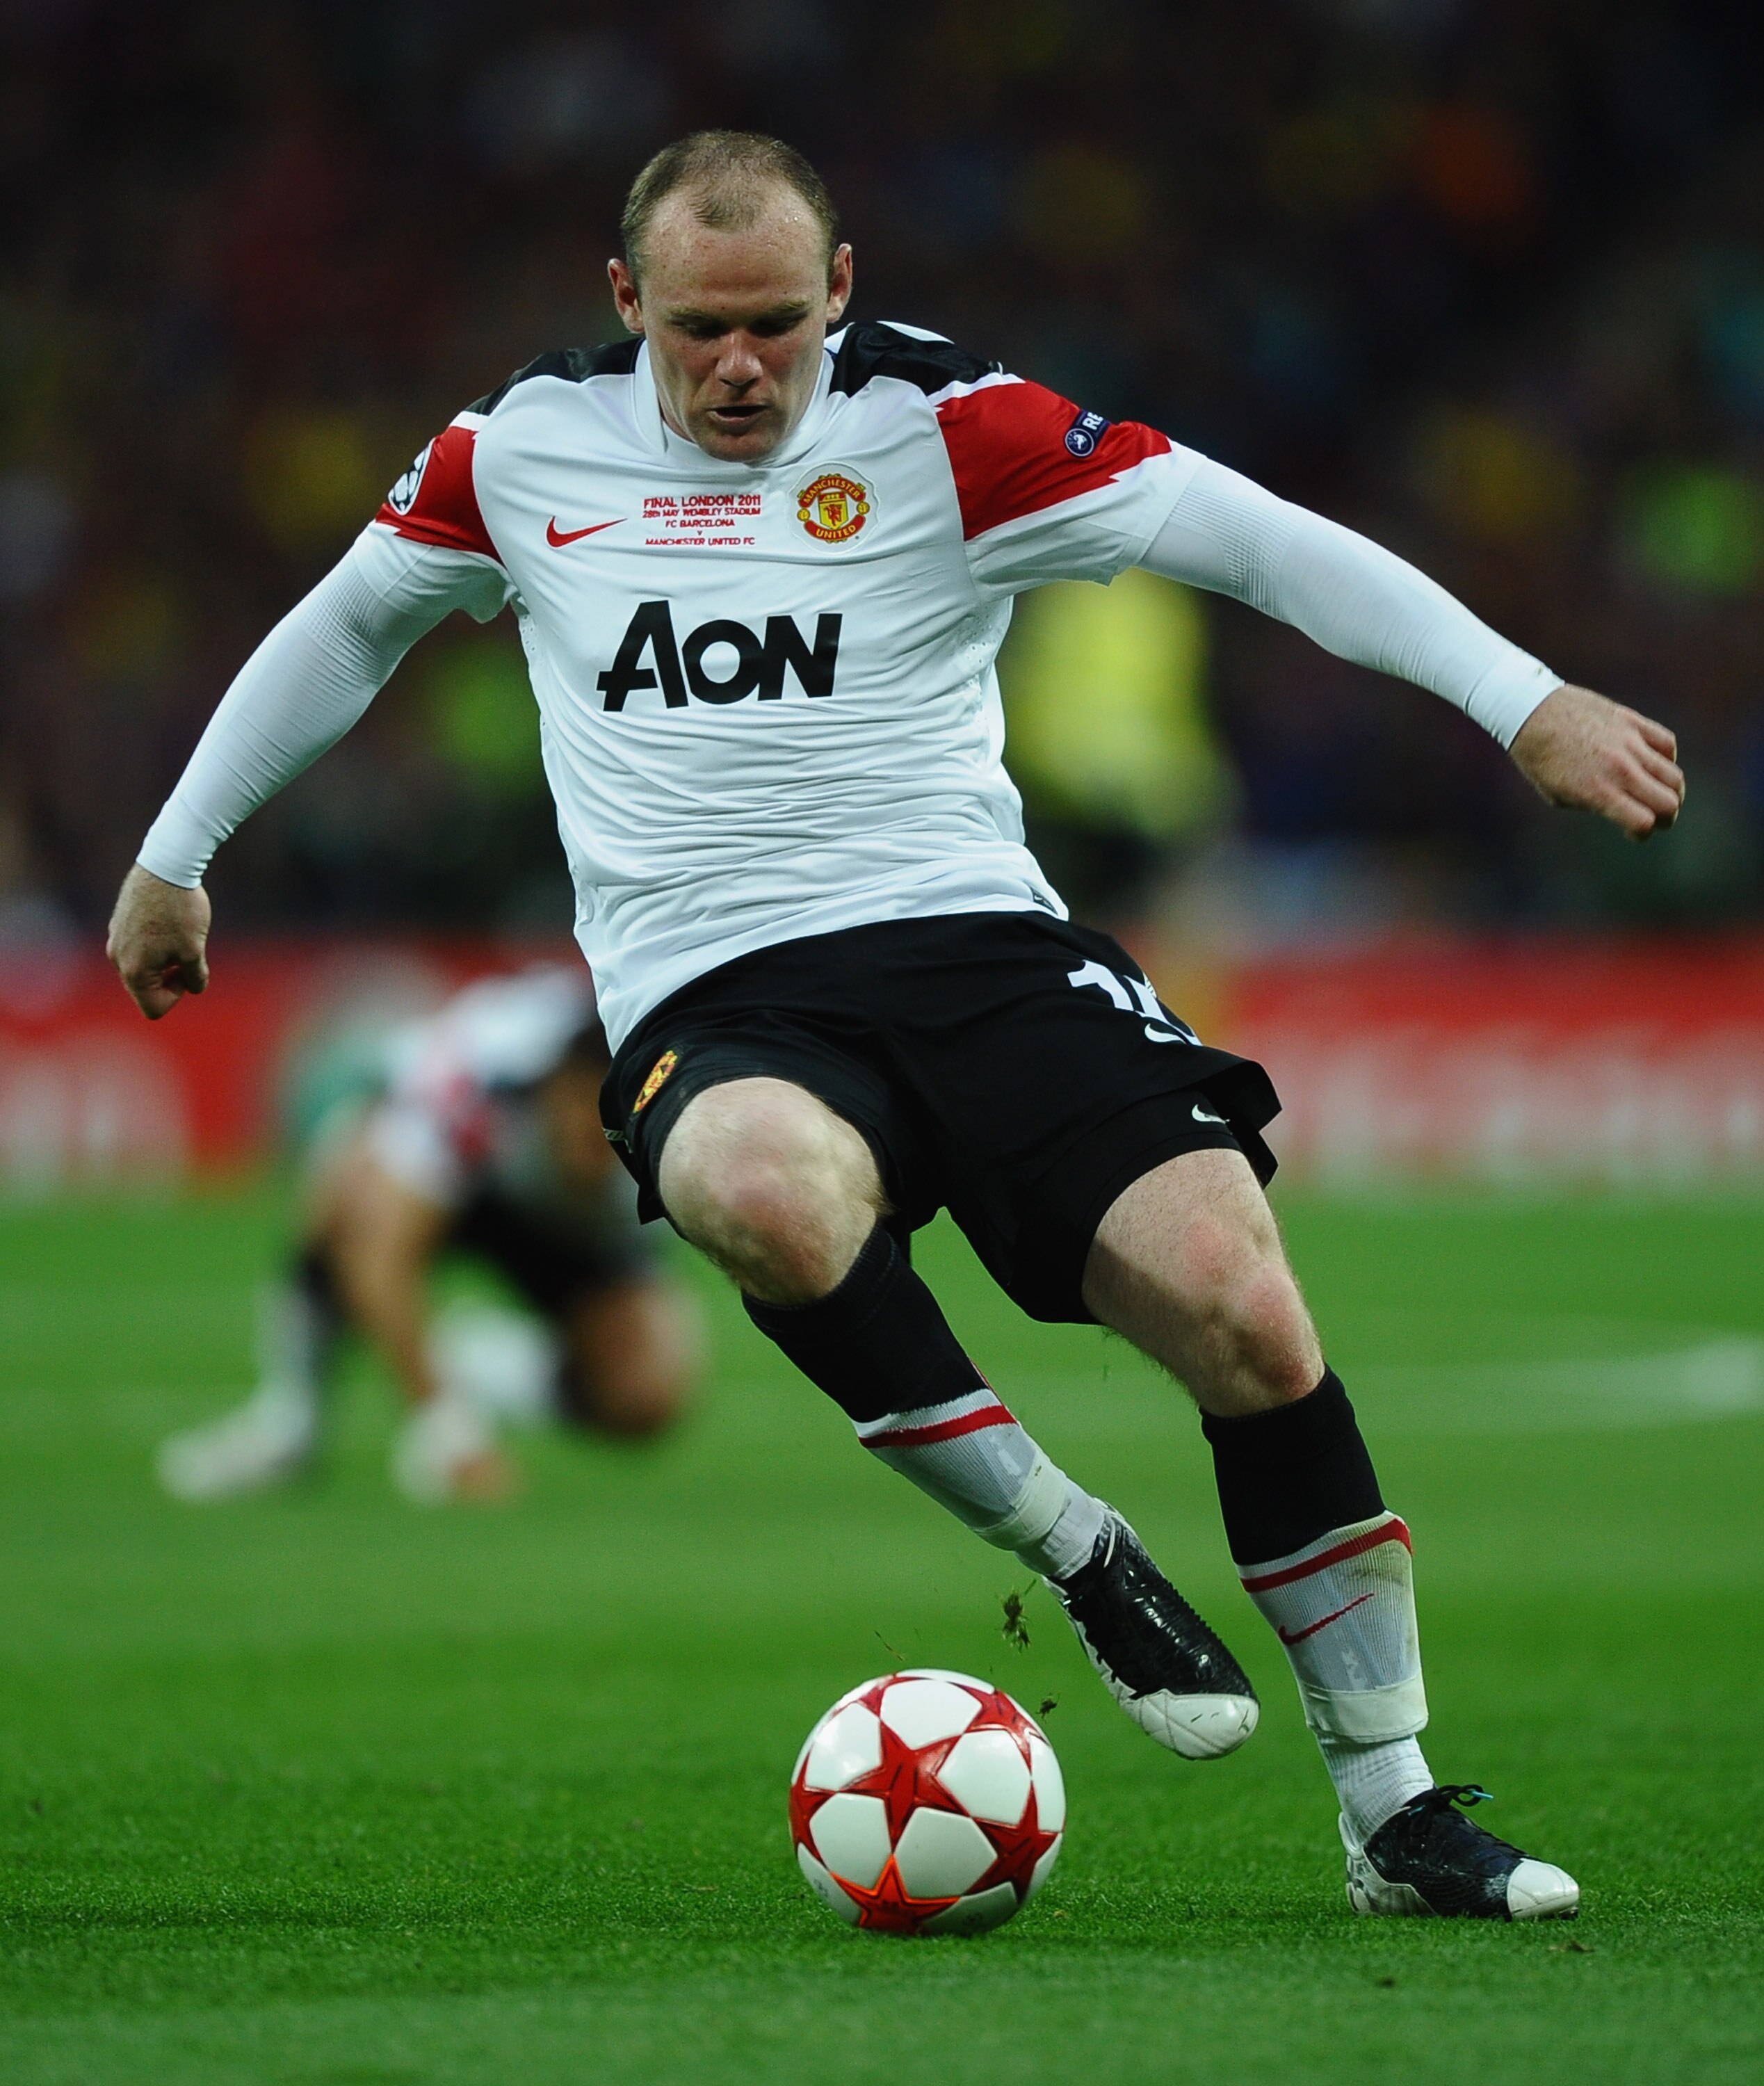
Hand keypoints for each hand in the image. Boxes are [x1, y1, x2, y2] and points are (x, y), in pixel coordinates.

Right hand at [106, 864, 211, 1018]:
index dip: (177, 996)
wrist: (165, 866)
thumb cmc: (180, 910)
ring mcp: (115, 940)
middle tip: (188, 955)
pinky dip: (155, 945)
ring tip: (180, 936)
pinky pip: (136, 947)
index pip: (154, 1008)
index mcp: (134, 972)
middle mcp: (117, 959)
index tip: (188, 971)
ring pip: (141, 968)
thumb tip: (195, 988)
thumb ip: (195, 977)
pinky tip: (169, 922)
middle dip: (169, 979)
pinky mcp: (118, 923)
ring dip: (163, 962)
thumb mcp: (194, 949)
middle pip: (145, 990)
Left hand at [1509, 684, 1683, 839]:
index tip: (1633, 831)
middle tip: (1653, 815)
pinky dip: (1665, 758)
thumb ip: (1594, 804)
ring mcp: (1630, 743)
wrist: (1531, 711)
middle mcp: (1620, 769)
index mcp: (1598, 792)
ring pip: (1674, 776)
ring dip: (1670, 791)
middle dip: (1665, 817)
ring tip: (1654, 791)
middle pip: (1669, 803)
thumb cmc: (1539, 759)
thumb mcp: (1558, 795)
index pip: (1644, 822)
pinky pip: (1668, 744)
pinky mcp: (1633, 721)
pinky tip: (1650, 763)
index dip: (1642, 833)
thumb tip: (1622, 808)